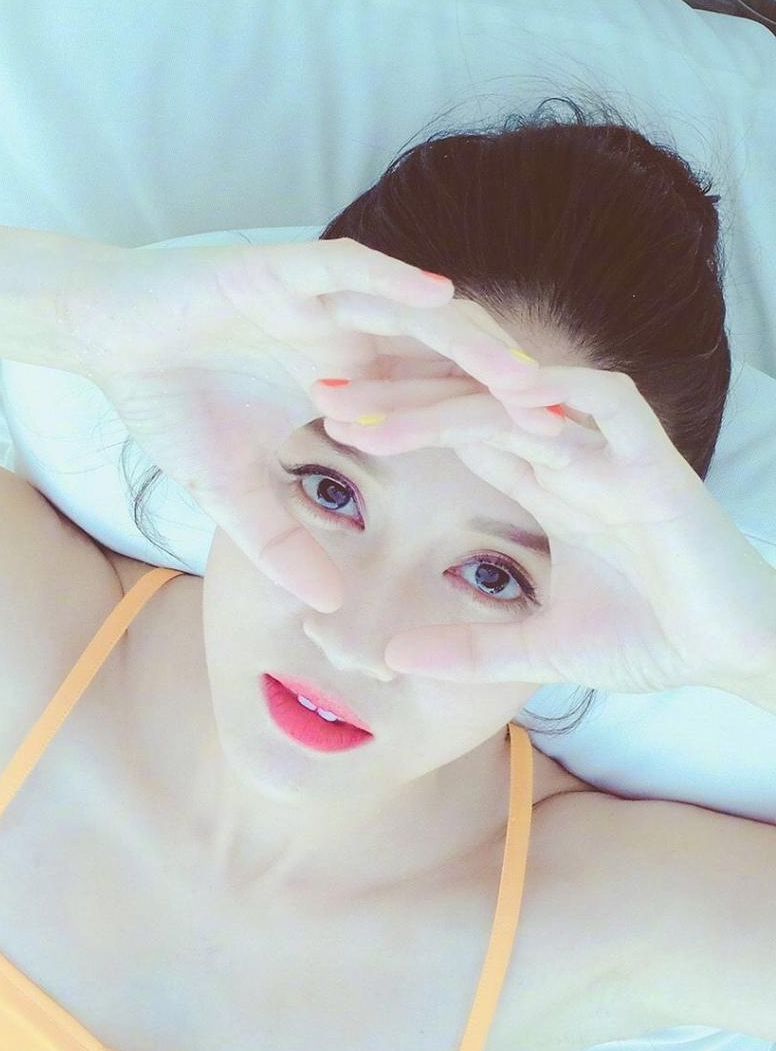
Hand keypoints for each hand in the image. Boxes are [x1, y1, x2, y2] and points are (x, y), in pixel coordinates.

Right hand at [58, 237, 563, 612]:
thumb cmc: (167, 400)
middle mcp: (349, 327)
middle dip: (502, 390)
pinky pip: (352, 269)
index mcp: (347, 372)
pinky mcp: (283, 266)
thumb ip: (280, 542)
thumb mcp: (231, 492)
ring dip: (471, 342)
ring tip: (523, 378)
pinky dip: (395, 281)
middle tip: (567, 430)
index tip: (541, 476)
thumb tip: (325, 606)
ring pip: (415, 311)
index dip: (485, 430)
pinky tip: (440, 301)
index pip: (433, 398)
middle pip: (446, 354)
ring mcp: (321, 292)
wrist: (100, 335)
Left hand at [312, 362, 775, 694]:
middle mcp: (572, 450)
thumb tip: (392, 660)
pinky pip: (595, 399)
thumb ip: (469, 650)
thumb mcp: (537, 651)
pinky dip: (542, 391)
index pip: (458, 430)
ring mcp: (610, 446)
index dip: (395, 422)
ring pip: (512, 397)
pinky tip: (480, 393)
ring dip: (438, 397)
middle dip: (397, 393)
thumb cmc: (651, 640)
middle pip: (471, 400)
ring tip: (365, 410)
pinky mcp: (653, 455)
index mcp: (547, 478)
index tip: (323, 425)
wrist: (738, 651)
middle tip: (317, 390)